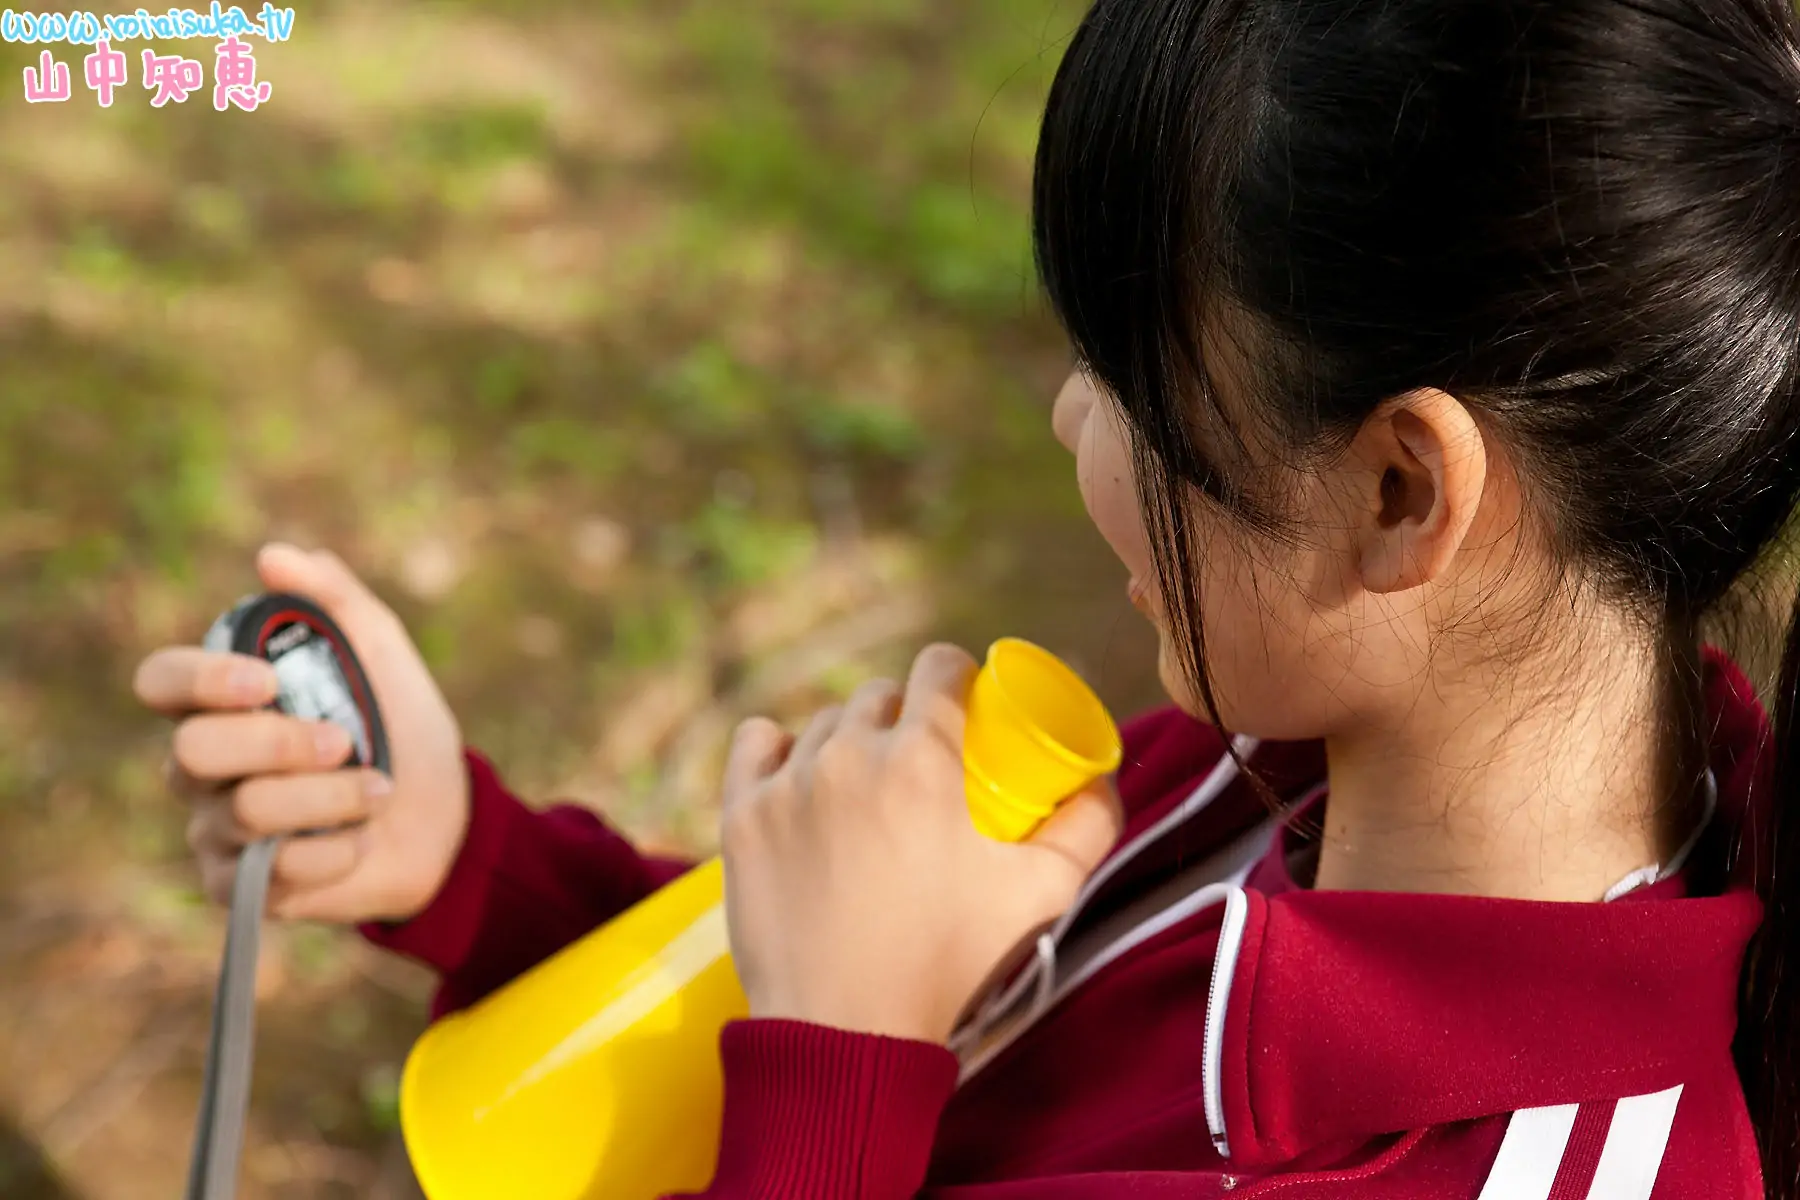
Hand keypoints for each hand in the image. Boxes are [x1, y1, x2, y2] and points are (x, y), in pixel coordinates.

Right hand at [133, 543, 469, 923]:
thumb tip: (275, 556)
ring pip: (241, 812)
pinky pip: (270, 872)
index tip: (266, 680)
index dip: (198, 679)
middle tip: (345, 740)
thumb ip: (334, 601)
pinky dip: (333, 851)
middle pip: (190, 751)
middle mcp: (203, 766)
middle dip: (277, 743)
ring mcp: (217, 829)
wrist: (448, 818)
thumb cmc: (402, 729)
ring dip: (327, 797)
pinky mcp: (244, 887)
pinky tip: (363, 840)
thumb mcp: (382, 653)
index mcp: (224, 703)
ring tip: (381, 788)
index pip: (160, 682)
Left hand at [718, 643, 1123, 1044]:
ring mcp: (788, 783)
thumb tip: (1102, 780)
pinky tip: (796, 772)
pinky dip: (776, 750)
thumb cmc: (949, 962)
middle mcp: (849, 754)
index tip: (964, 711)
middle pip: (881, 695)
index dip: (957, 680)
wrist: (845, 1032)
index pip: (939, 667)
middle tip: (920, 770)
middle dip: (904, 718)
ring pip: (823, 724)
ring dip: (847, 742)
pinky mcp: (742, 815)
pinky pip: (756, 743)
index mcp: (921, 758)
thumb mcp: (1044, 893)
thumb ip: (1089, 825)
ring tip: (864, 792)